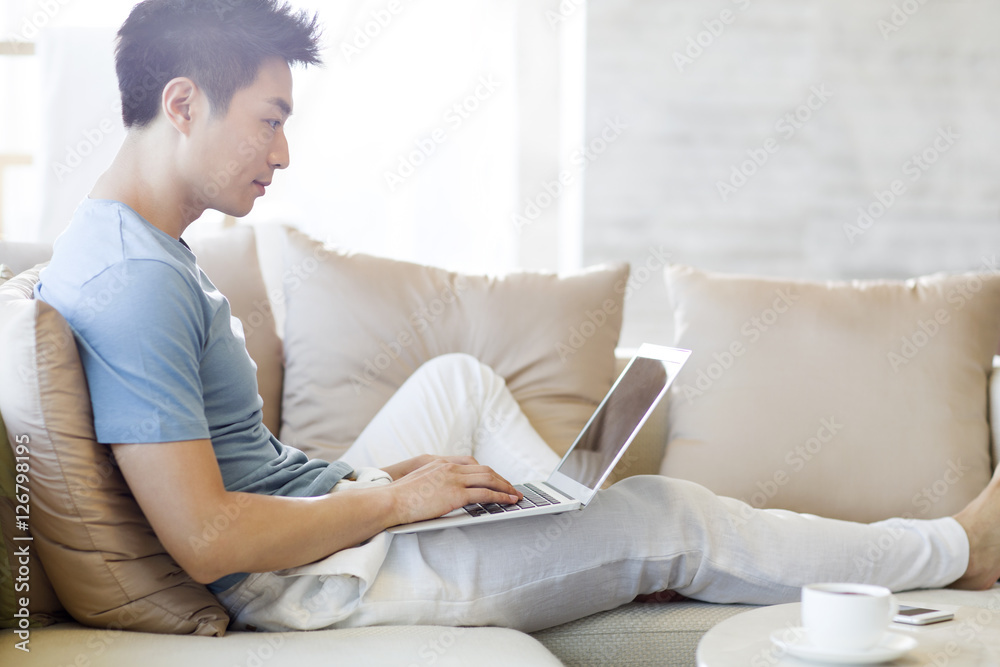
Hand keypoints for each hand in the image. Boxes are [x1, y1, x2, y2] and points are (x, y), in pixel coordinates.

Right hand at [383, 458, 521, 526]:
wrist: (390, 500)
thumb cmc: (398, 497)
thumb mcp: (418, 483)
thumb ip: (433, 483)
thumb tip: (440, 493)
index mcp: (441, 463)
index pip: (472, 464)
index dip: (487, 472)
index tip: (496, 479)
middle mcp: (449, 467)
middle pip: (484, 470)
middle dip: (501, 480)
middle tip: (512, 488)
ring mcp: (453, 479)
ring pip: (488, 480)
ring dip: (505, 488)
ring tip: (515, 496)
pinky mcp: (455, 494)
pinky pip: (485, 494)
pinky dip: (500, 497)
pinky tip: (508, 501)